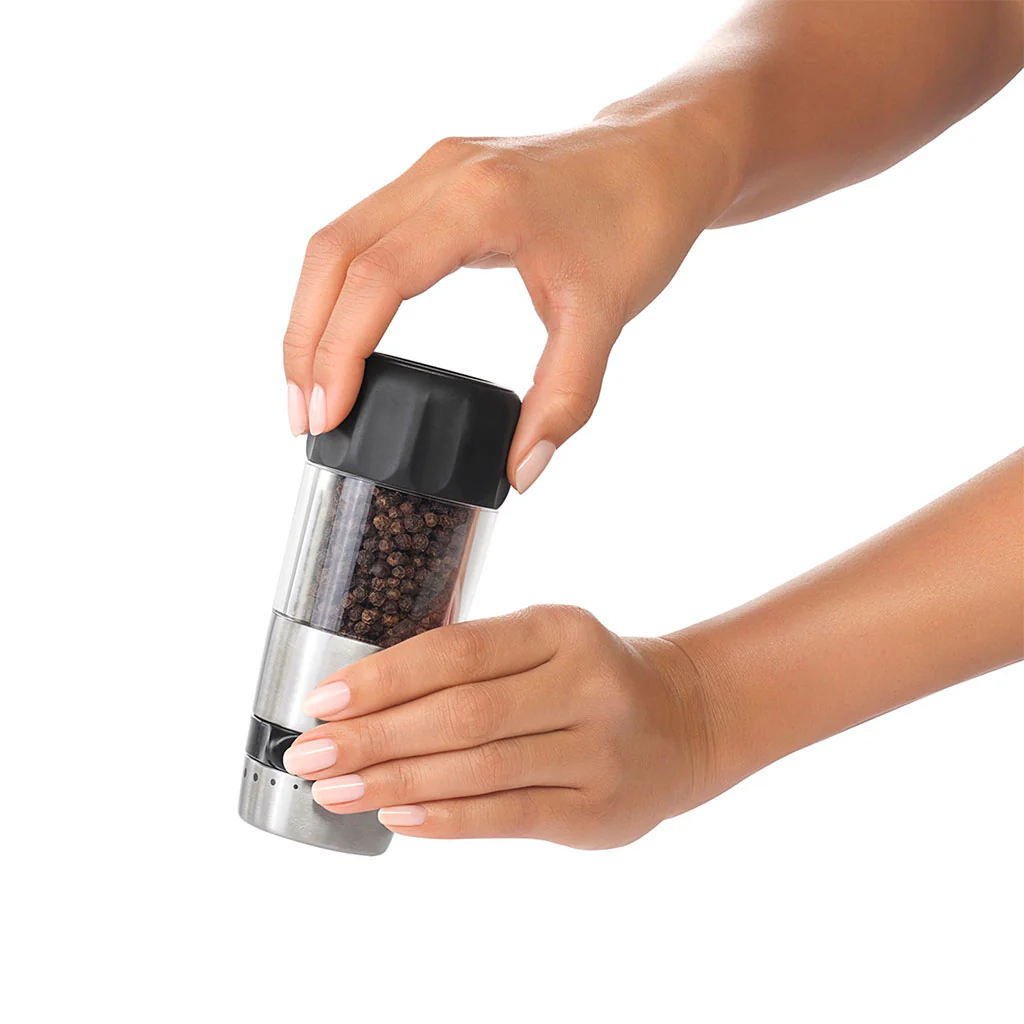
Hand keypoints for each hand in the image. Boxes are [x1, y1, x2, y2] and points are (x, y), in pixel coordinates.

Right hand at [282, 116, 733, 490]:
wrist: (662, 155)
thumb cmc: (640, 222)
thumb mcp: (606, 316)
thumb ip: (565, 400)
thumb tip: (520, 473)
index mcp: (479, 202)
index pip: (376, 278)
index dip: (339, 352)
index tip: (326, 419)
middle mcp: (442, 173)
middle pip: (333, 253)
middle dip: (305, 341)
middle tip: (304, 418)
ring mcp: (434, 168)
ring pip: (337, 238)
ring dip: (311, 314)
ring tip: (309, 390)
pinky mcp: (436, 178)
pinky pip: (362, 231)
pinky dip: (338, 288)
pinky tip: (341, 336)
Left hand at [282, 605, 723, 847]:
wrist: (683, 722)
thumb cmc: (588, 676)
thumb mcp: (545, 642)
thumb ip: (474, 660)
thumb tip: (365, 702)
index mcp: (560, 629)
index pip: (458, 650)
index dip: (384, 677)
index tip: (323, 701)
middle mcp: (584, 684)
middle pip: (461, 713)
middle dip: (374, 737)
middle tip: (309, 754)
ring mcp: (597, 750)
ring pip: (478, 769)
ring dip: (395, 783)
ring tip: (334, 790)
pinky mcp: (597, 809)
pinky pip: (507, 817)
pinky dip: (445, 819)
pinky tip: (395, 817)